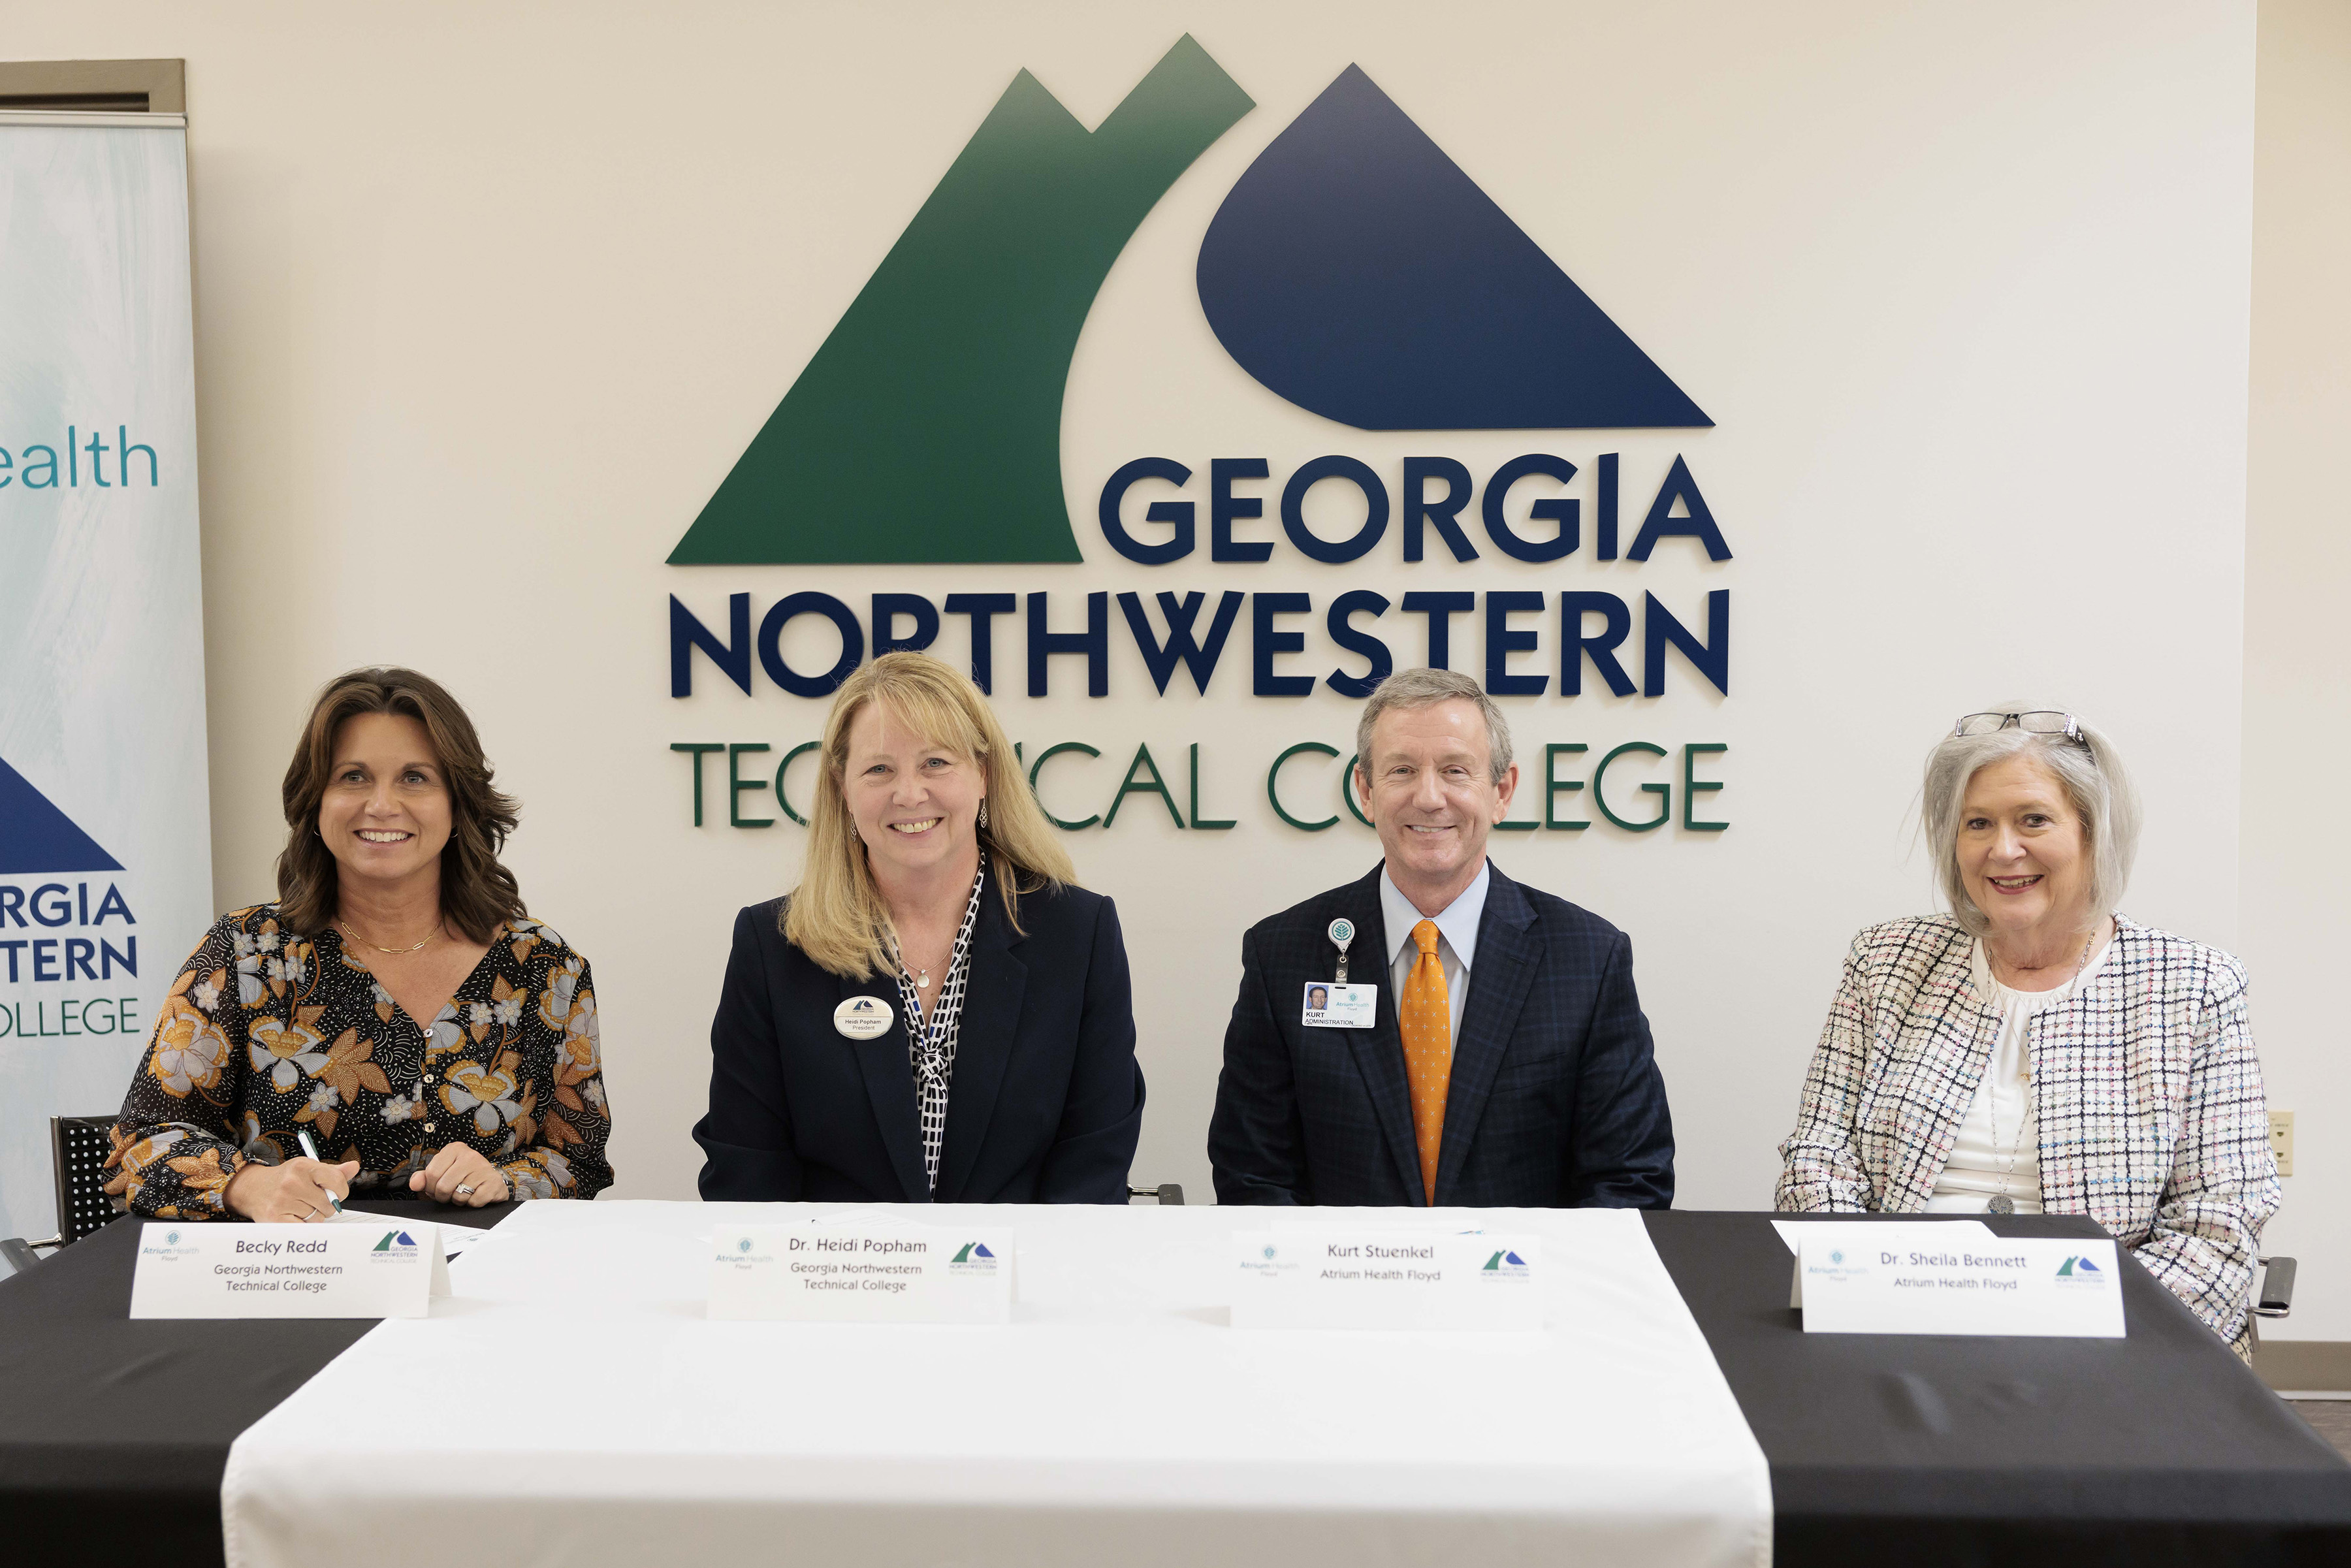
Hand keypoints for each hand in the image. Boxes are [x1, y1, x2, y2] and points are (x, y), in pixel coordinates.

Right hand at [225, 1158, 358, 1221]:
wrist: (253, 1188)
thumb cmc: (285, 1179)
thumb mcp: (308, 1168)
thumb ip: (333, 1171)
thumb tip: (354, 1167)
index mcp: (303, 1166)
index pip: (337, 1182)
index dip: (340, 1191)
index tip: (334, 1192)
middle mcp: (292, 1182)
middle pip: (329, 1204)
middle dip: (327, 1205)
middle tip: (313, 1200)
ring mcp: (282, 1201)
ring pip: (317, 1218)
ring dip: (313, 1216)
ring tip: (300, 1207)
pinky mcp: (275, 1218)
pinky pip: (304, 1228)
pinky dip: (303, 1225)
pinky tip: (294, 1216)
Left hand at [409, 1144, 508, 1206]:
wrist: (490, 1180)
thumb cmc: (463, 1176)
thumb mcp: (442, 1171)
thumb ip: (424, 1177)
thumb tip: (414, 1184)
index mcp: (454, 1150)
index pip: (431, 1173)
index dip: (430, 1187)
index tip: (437, 1187)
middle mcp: (470, 1156)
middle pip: (443, 1186)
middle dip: (443, 1196)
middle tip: (450, 1193)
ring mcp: (483, 1168)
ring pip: (458, 1196)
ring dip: (458, 1201)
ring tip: (464, 1193)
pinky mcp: (494, 1182)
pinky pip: (474, 1201)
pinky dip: (472, 1204)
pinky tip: (476, 1195)